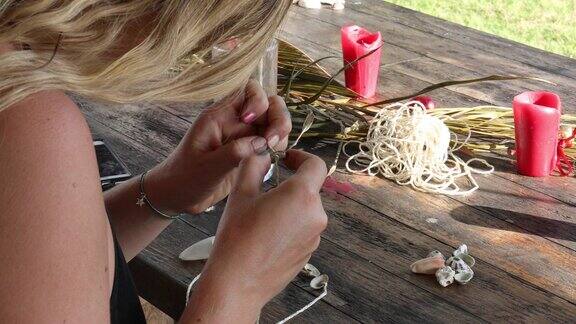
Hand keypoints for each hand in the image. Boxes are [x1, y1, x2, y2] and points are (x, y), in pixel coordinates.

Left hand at [147, 80, 290, 213]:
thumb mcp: (208, 167)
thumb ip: (235, 152)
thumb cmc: (185, 178)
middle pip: (269, 104)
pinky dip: (277, 147)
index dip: (259, 101)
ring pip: (273, 122)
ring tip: (273, 151)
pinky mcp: (249, 150)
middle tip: (274, 142)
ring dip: (280, 134)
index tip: (252, 122)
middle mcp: (234, 121)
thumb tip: (262, 142)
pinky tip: (270, 160)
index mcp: (219, 116)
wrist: (176, 196)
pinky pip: (271, 141)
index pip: (249, 90)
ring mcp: (243, 135)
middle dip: (278, 118)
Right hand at [181, 150, 327, 322]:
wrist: (237, 283)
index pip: (316, 165)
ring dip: (288, 206)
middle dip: (288, 185)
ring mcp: (315, 236)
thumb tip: (262, 154)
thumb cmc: (237, 238)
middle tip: (262, 191)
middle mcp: (316, 215)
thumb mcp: (241, 193)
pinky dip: (290, 225)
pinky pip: (303, 229)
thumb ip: (254, 165)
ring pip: (305, 210)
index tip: (286, 159)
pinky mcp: (309, 252)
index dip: (301, 156)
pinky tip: (266, 236)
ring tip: (261, 217)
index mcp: (302, 195)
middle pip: (309, 189)